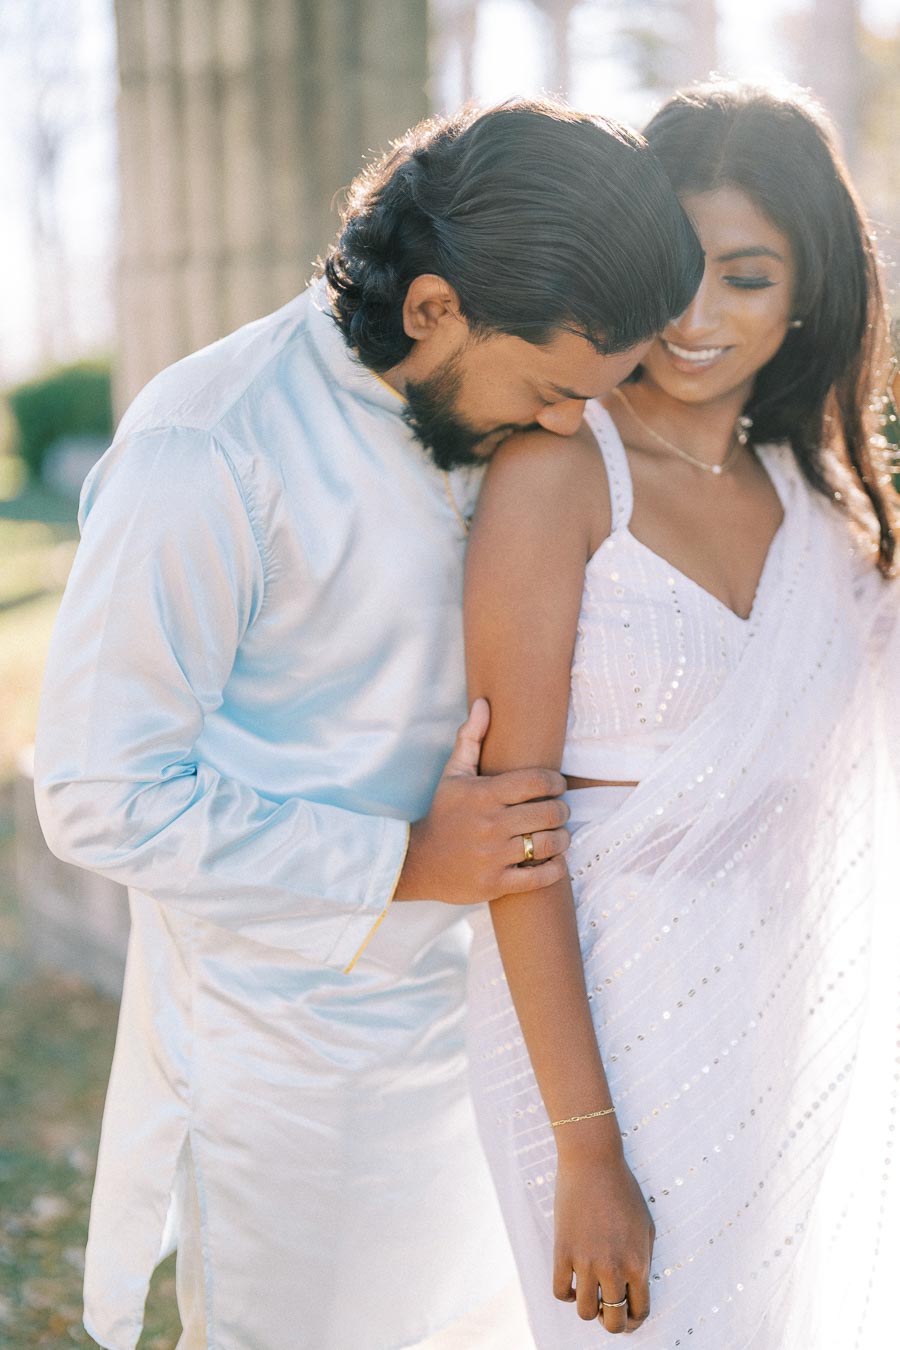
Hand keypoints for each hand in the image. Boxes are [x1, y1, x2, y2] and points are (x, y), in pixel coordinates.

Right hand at [394, 698, 569, 902]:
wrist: (419, 861)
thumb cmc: (443, 813)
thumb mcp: (453, 774)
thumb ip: (470, 737)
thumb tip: (484, 702)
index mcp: (483, 794)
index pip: (537, 781)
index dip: (556, 782)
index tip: (557, 786)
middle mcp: (490, 824)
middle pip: (549, 813)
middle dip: (561, 811)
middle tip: (559, 811)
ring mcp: (493, 856)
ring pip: (549, 844)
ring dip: (562, 839)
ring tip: (559, 834)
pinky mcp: (495, 884)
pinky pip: (540, 877)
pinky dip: (555, 868)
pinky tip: (553, 860)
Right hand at [553, 1143, 654, 1334]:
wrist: (593, 1162)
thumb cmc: (623, 1190)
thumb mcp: (646, 1227)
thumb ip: (643, 1260)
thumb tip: (635, 1288)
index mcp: (638, 1263)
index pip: (639, 1311)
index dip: (635, 1320)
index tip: (629, 1317)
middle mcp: (613, 1268)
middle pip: (613, 1321)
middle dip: (613, 1324)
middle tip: (610, 1313)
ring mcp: (586, 1261)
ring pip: (586, 1313)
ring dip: (590, 1310)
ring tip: (590, 1294)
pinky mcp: (562, 1251)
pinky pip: (560, 1292)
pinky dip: (567, 1294)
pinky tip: (573, 1281)